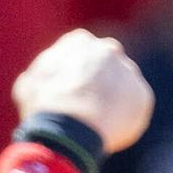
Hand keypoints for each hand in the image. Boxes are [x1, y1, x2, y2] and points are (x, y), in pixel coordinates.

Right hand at [13, 29, 152, 153]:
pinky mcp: (143, 96)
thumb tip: (38, 77)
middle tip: (88, 103)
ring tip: (97, 120)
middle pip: (107, 65)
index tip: (73, 87)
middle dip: (100, 80)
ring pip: (123, 85)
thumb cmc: (45, 107)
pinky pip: (135, 106)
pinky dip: (126, 116)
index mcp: (80, 42)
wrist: (71, 131)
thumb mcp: (29, 84)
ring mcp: (129, 72)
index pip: (82, 50)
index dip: (77, 71)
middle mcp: (109, 50)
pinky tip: (110, 128)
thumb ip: (42, 74)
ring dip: (114, 98)